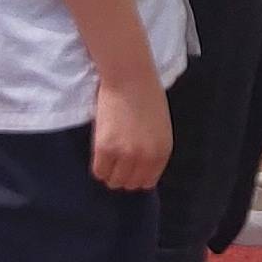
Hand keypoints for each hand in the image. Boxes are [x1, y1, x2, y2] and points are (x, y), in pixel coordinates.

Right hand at [88, 76, 172, 190]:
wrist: (129, 77)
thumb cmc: (146, 96)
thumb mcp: (160, 128)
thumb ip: (152, 150)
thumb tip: (139, 169)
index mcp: (162, 152)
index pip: (147, 182)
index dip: (136, 176)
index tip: (129, 168)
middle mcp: (146, 157)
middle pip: (130, 184)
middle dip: (122, 175)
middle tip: (116, 160)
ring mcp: (125, 154)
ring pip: (113, 181)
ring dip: (110, 172)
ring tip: (108, 156)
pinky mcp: (105, 148)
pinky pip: (99, 171)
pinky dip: (99, 166)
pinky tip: (101, 152)